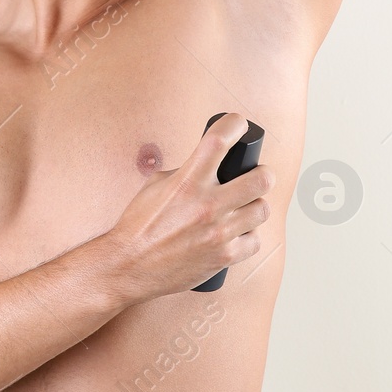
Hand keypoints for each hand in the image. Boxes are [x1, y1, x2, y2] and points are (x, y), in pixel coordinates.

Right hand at [100, 113, 272, 301]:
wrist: (128, 267)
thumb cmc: (139, 227)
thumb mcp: (156, 186)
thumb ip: (186, 172)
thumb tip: (209, 165)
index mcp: (187, 181)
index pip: (220, 140)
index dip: (235, 124)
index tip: (238, 124)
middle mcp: (207, 205)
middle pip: (262, 179)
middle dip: (263, 174)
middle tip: (256, 176)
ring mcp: (218, 232)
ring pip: (263, 210)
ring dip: (254, 207)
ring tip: (243, 208)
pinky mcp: (224, 257)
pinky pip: (255, 241)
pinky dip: (247, 237)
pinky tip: (234, 235)